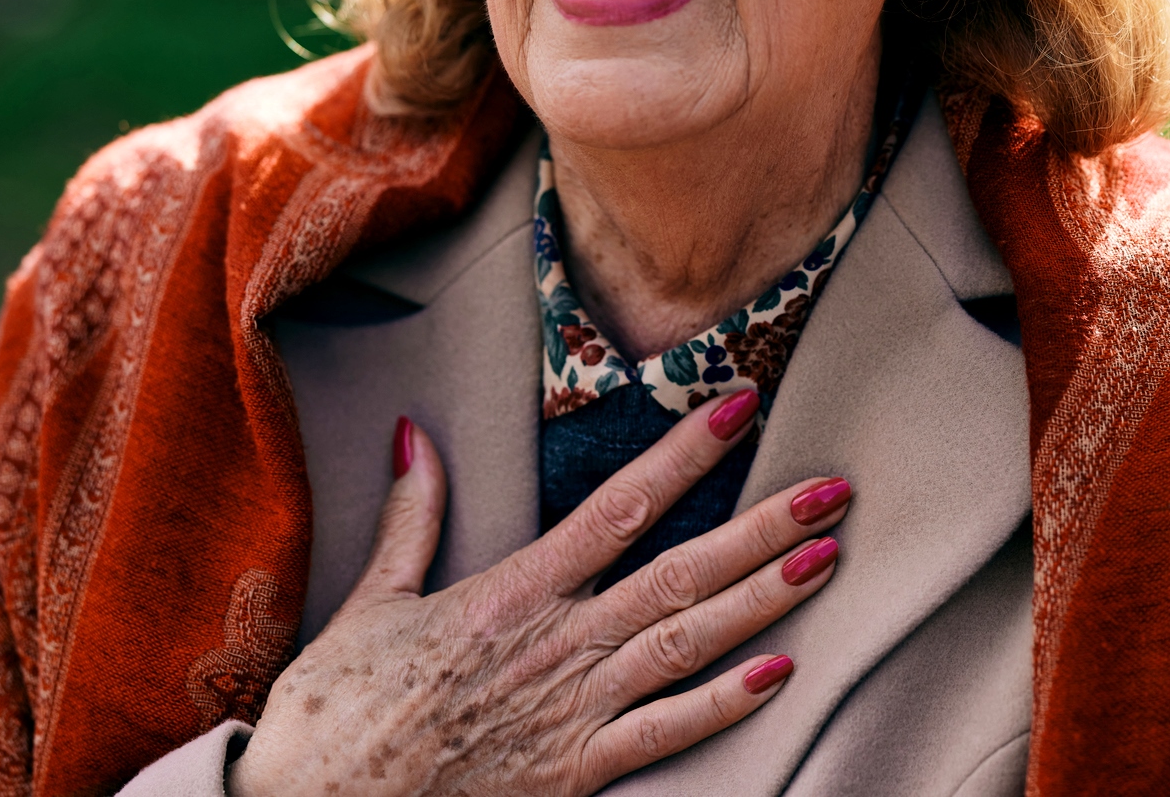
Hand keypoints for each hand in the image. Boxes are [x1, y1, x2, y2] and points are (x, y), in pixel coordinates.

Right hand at [229, 389, 849, 795]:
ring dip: (764, 601)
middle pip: (680, 572)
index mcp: (512, 593)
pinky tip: (778, 674)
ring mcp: (573, 712)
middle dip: (762, 528)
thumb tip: (417, 434)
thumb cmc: (336, 717)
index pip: (619, 507)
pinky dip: (723, 706)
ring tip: (826, 559)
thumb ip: (410, 519)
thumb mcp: (369, 606)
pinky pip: (663, 735)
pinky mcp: (574, 774)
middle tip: (833, 490)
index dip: (686, 456)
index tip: (739, 409)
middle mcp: (558, 645)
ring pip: (688, 644)